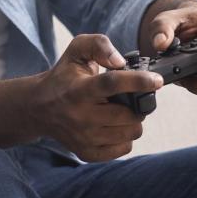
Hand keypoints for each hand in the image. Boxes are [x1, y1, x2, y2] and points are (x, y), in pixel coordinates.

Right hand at [33, 34, 163, 162]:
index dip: (138, 82)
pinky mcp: (87, 153)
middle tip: (130, 99)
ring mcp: (84, 138)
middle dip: (138, 106)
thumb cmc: (64, 76)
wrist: (39, 107)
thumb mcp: (77, 50)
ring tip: (121, 111)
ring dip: (133, 121)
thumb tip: (120, 61)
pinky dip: (125, 137)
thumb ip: (99, 45)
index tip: (157, 80)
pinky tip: (113, 126)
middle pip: (129, 115)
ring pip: (130, 133)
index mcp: (79, 89)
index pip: (112, 84)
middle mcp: (81, 116)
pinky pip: (123, 148)